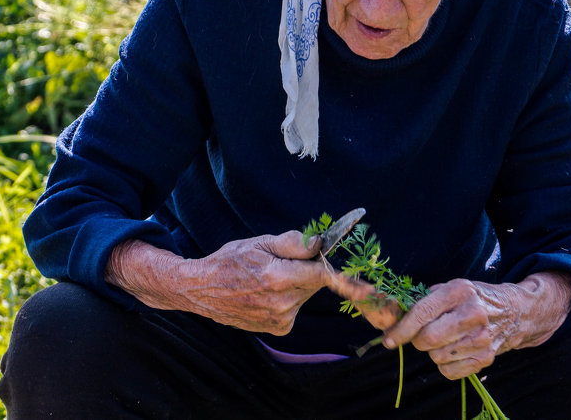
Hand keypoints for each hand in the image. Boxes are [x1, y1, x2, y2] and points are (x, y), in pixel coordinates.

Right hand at [107, 232, 330, 335]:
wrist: (202, 290)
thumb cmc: (229, 261)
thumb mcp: (260, 241)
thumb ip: (294, 242)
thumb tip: (321, 244)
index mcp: (277, 277)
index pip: (322, 275)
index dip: (344, 276)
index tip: (369, 289)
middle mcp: (281, 303)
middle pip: (315, 283)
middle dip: (310, 270)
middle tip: (286, 261)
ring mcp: (279, 319)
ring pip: (305, 295)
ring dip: (298, 284)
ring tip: (269, 277)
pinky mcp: (278, 329)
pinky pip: (296, 308)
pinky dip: (289, 298)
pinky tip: (267, 293)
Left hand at [378, 272, 570, 379]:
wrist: (514, 311)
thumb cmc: (474, 298)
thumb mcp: (452, 287)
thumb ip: (424, 300)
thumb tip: (393, 316)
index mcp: (460, 291)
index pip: (422, 313)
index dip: (401, 329)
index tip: (389, 340)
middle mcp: (473, 314)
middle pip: (427, 339)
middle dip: (417, 340)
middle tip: (422, 335)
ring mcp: (481, 338)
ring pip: (436, 357)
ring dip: (433, 351)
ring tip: (446, 338)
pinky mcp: (487, 358)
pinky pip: (449, 371)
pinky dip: (445, 364)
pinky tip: (455, 349)